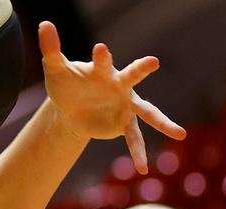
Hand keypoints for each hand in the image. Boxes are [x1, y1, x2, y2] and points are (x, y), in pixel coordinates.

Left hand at [39, 21, 185, 172]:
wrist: (69, 106)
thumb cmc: (67, 83)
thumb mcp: (56, 69)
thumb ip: (51, 49)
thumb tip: (44, 24)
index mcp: (104, 70)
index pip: (104, 61)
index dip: (102, 56)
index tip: (100, 48)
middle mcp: (120, 86)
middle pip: (132, 77)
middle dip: (141, 70)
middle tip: (153, 61)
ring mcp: (124, 105)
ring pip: (147, 112)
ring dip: (163, 123)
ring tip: (181, 135)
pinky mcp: (122, 123)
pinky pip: (133, 138)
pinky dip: (137, 153)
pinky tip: (143, 167)